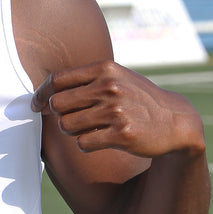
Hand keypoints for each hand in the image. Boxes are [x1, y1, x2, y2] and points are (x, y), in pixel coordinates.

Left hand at [31, 60, 204, 157]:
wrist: (175, 121)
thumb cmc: (138, 99)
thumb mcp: (117, 78)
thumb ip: (86, 80)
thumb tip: (45, 94)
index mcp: (104, 69)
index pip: (57, 79)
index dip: (42, 93)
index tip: (37, 104)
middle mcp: (109, 87)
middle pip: (58, 104)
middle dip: (59, 115)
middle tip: (71, 119)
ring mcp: (116, 111)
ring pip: (67, 126)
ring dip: (73, 131)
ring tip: (90, 128)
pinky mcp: (121, 134)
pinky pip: (83, 143)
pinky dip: (87, 144)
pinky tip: (101, 140)